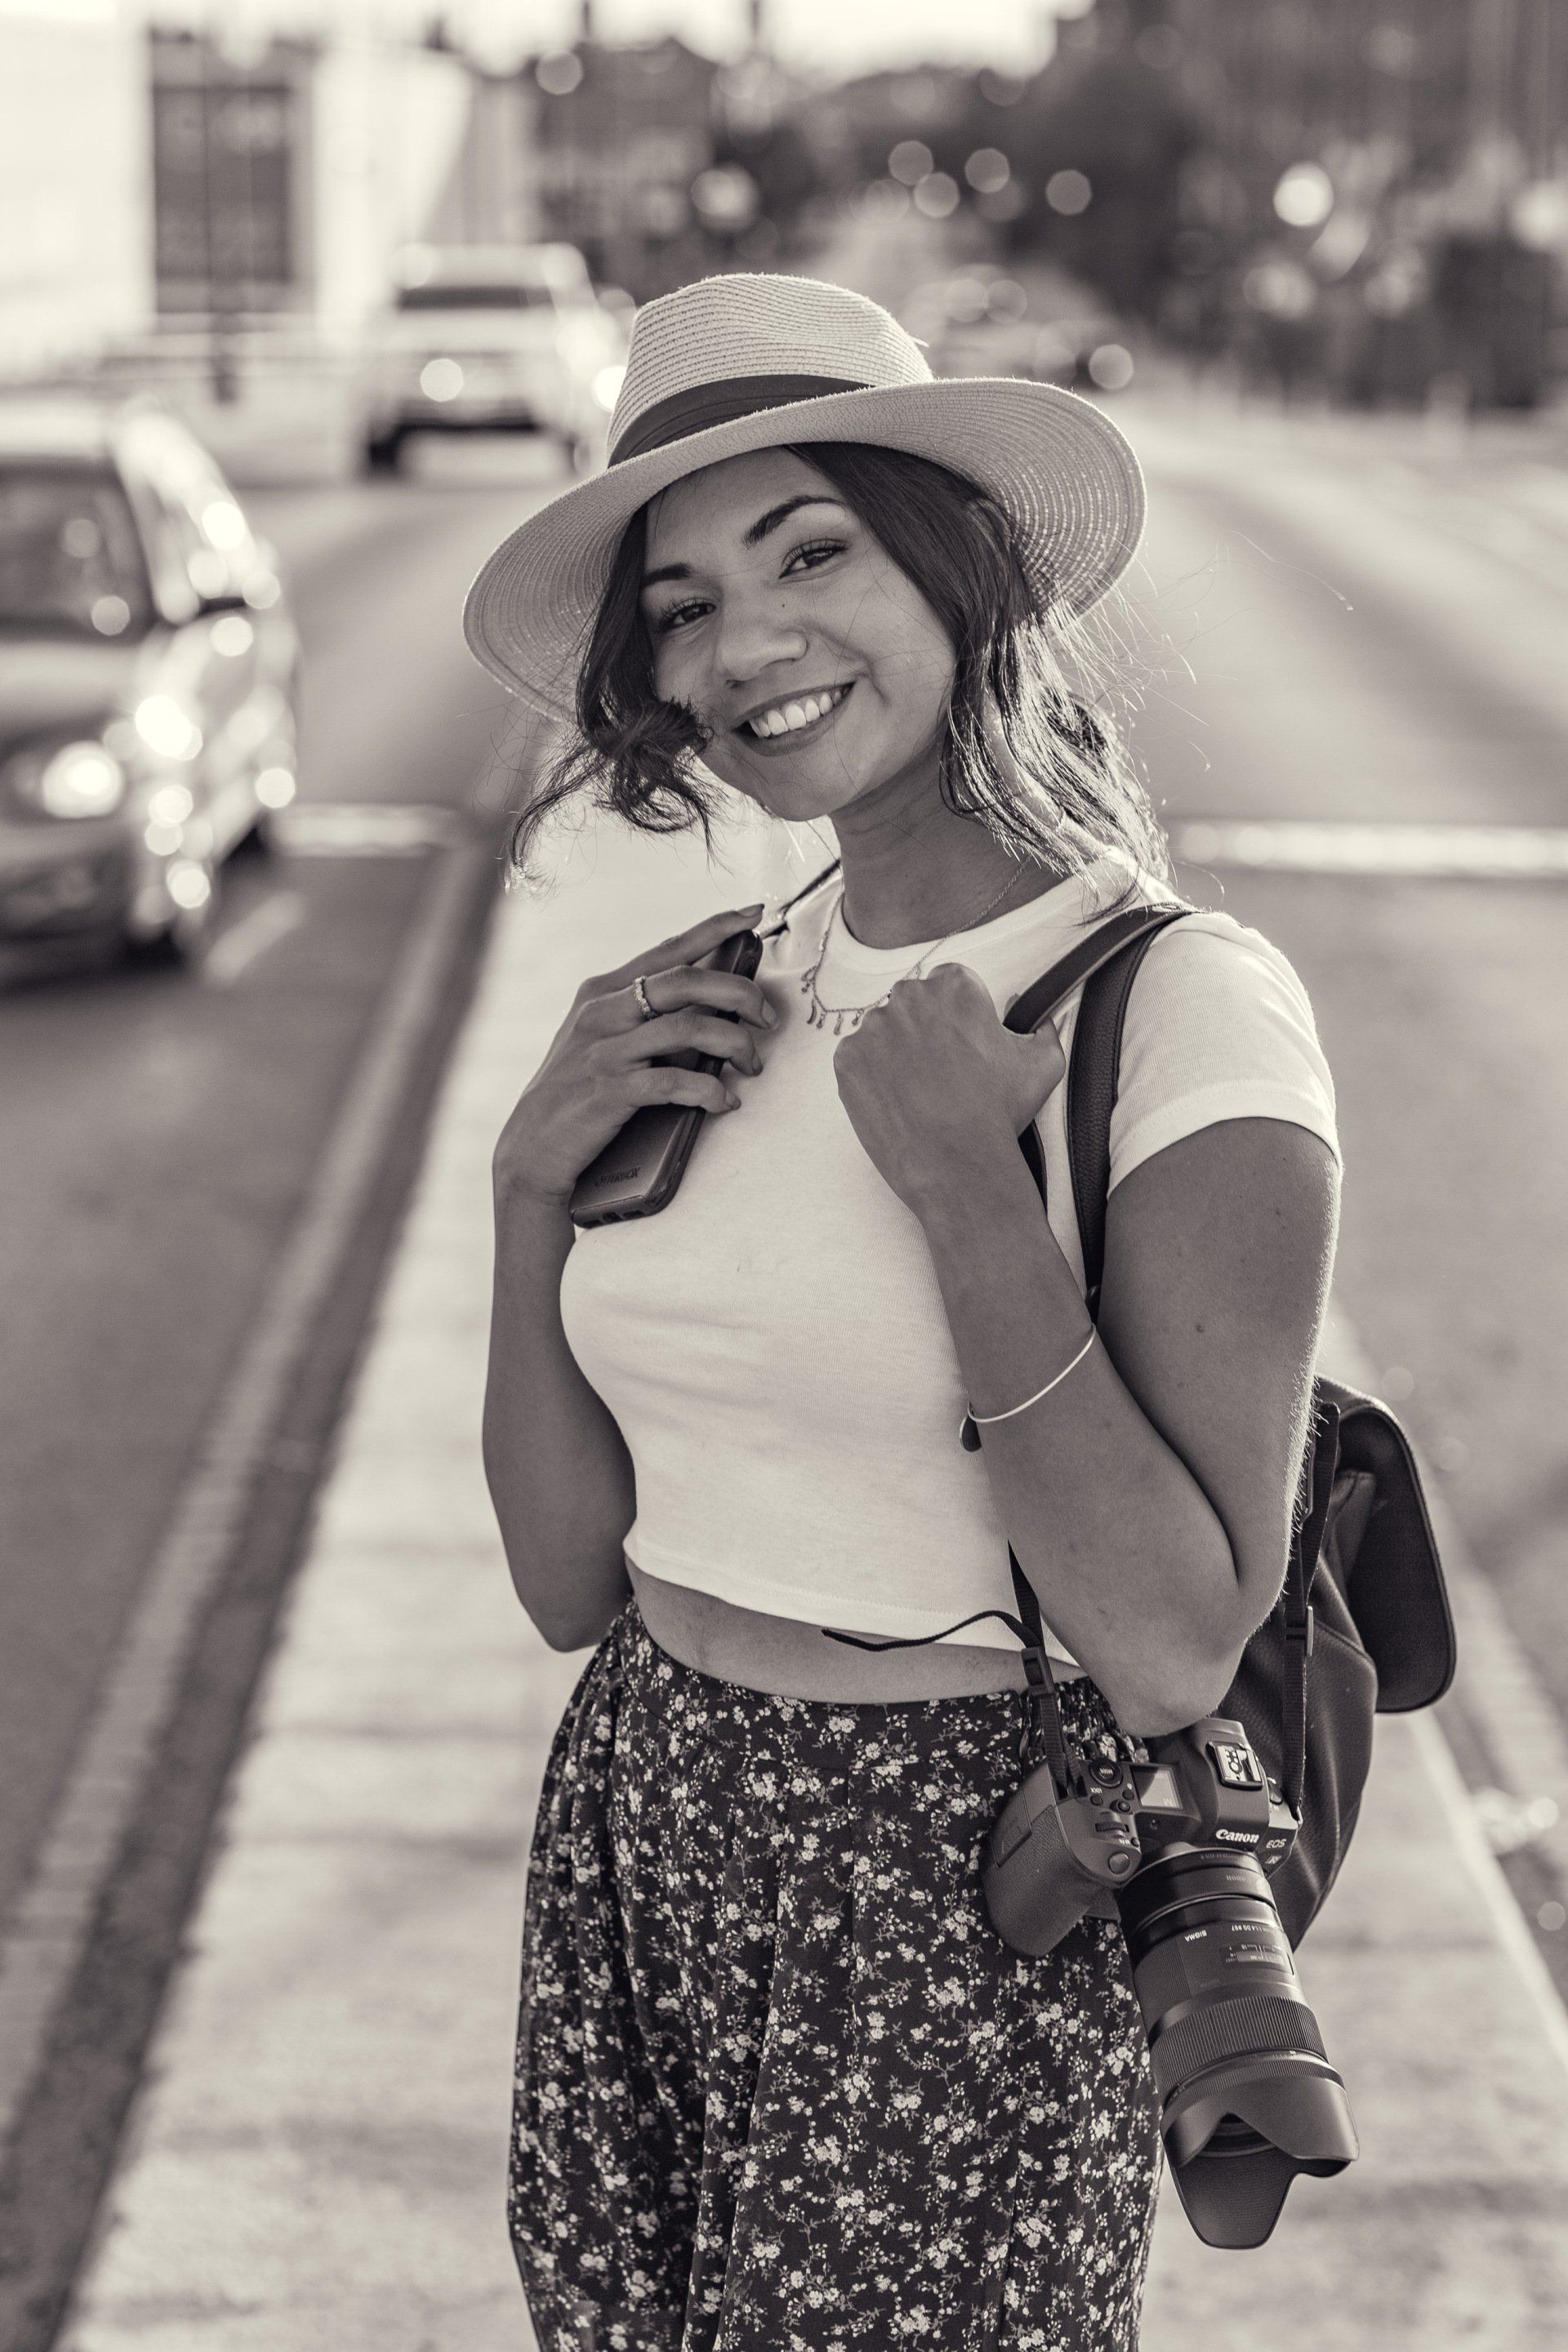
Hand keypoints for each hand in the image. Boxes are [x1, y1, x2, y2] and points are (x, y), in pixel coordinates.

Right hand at [494, 904, 773, 1209]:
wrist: (531, 1148)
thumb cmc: (576, 1092)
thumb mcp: (598, 1038)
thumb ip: (638, 1013)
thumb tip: (705, 997)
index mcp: (602, 991)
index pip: (668, 949)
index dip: (715, 927)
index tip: (754, 912)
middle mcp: (603, 1012)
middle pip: (686, 981)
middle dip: (739, 993)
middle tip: (766, 1017)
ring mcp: (606, 1050)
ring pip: (688, 1029)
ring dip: (734, 1045)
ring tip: (752, 1065)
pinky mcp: (611, 1090)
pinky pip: (675, 1083)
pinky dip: (710, 1091)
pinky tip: (724, 1102)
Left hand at [832, 962, 1064, 1217]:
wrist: (956, 1162)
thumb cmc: (999, 1113)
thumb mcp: (1044, 1063)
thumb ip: (1043, 1029)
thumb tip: (1040, 1019)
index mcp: (954, 985)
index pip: (949, 985)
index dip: (958, 1018)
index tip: (962, 1046)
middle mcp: (908, 997)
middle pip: (912, 1005)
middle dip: (923, 1031)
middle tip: (940, 1073)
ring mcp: (872, 1028)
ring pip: (882, 1033)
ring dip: (895, 1054)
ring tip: (918, 1093)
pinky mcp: (847, 1059)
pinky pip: (856, 1060)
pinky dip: (870, 1078)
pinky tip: (896, 1102)